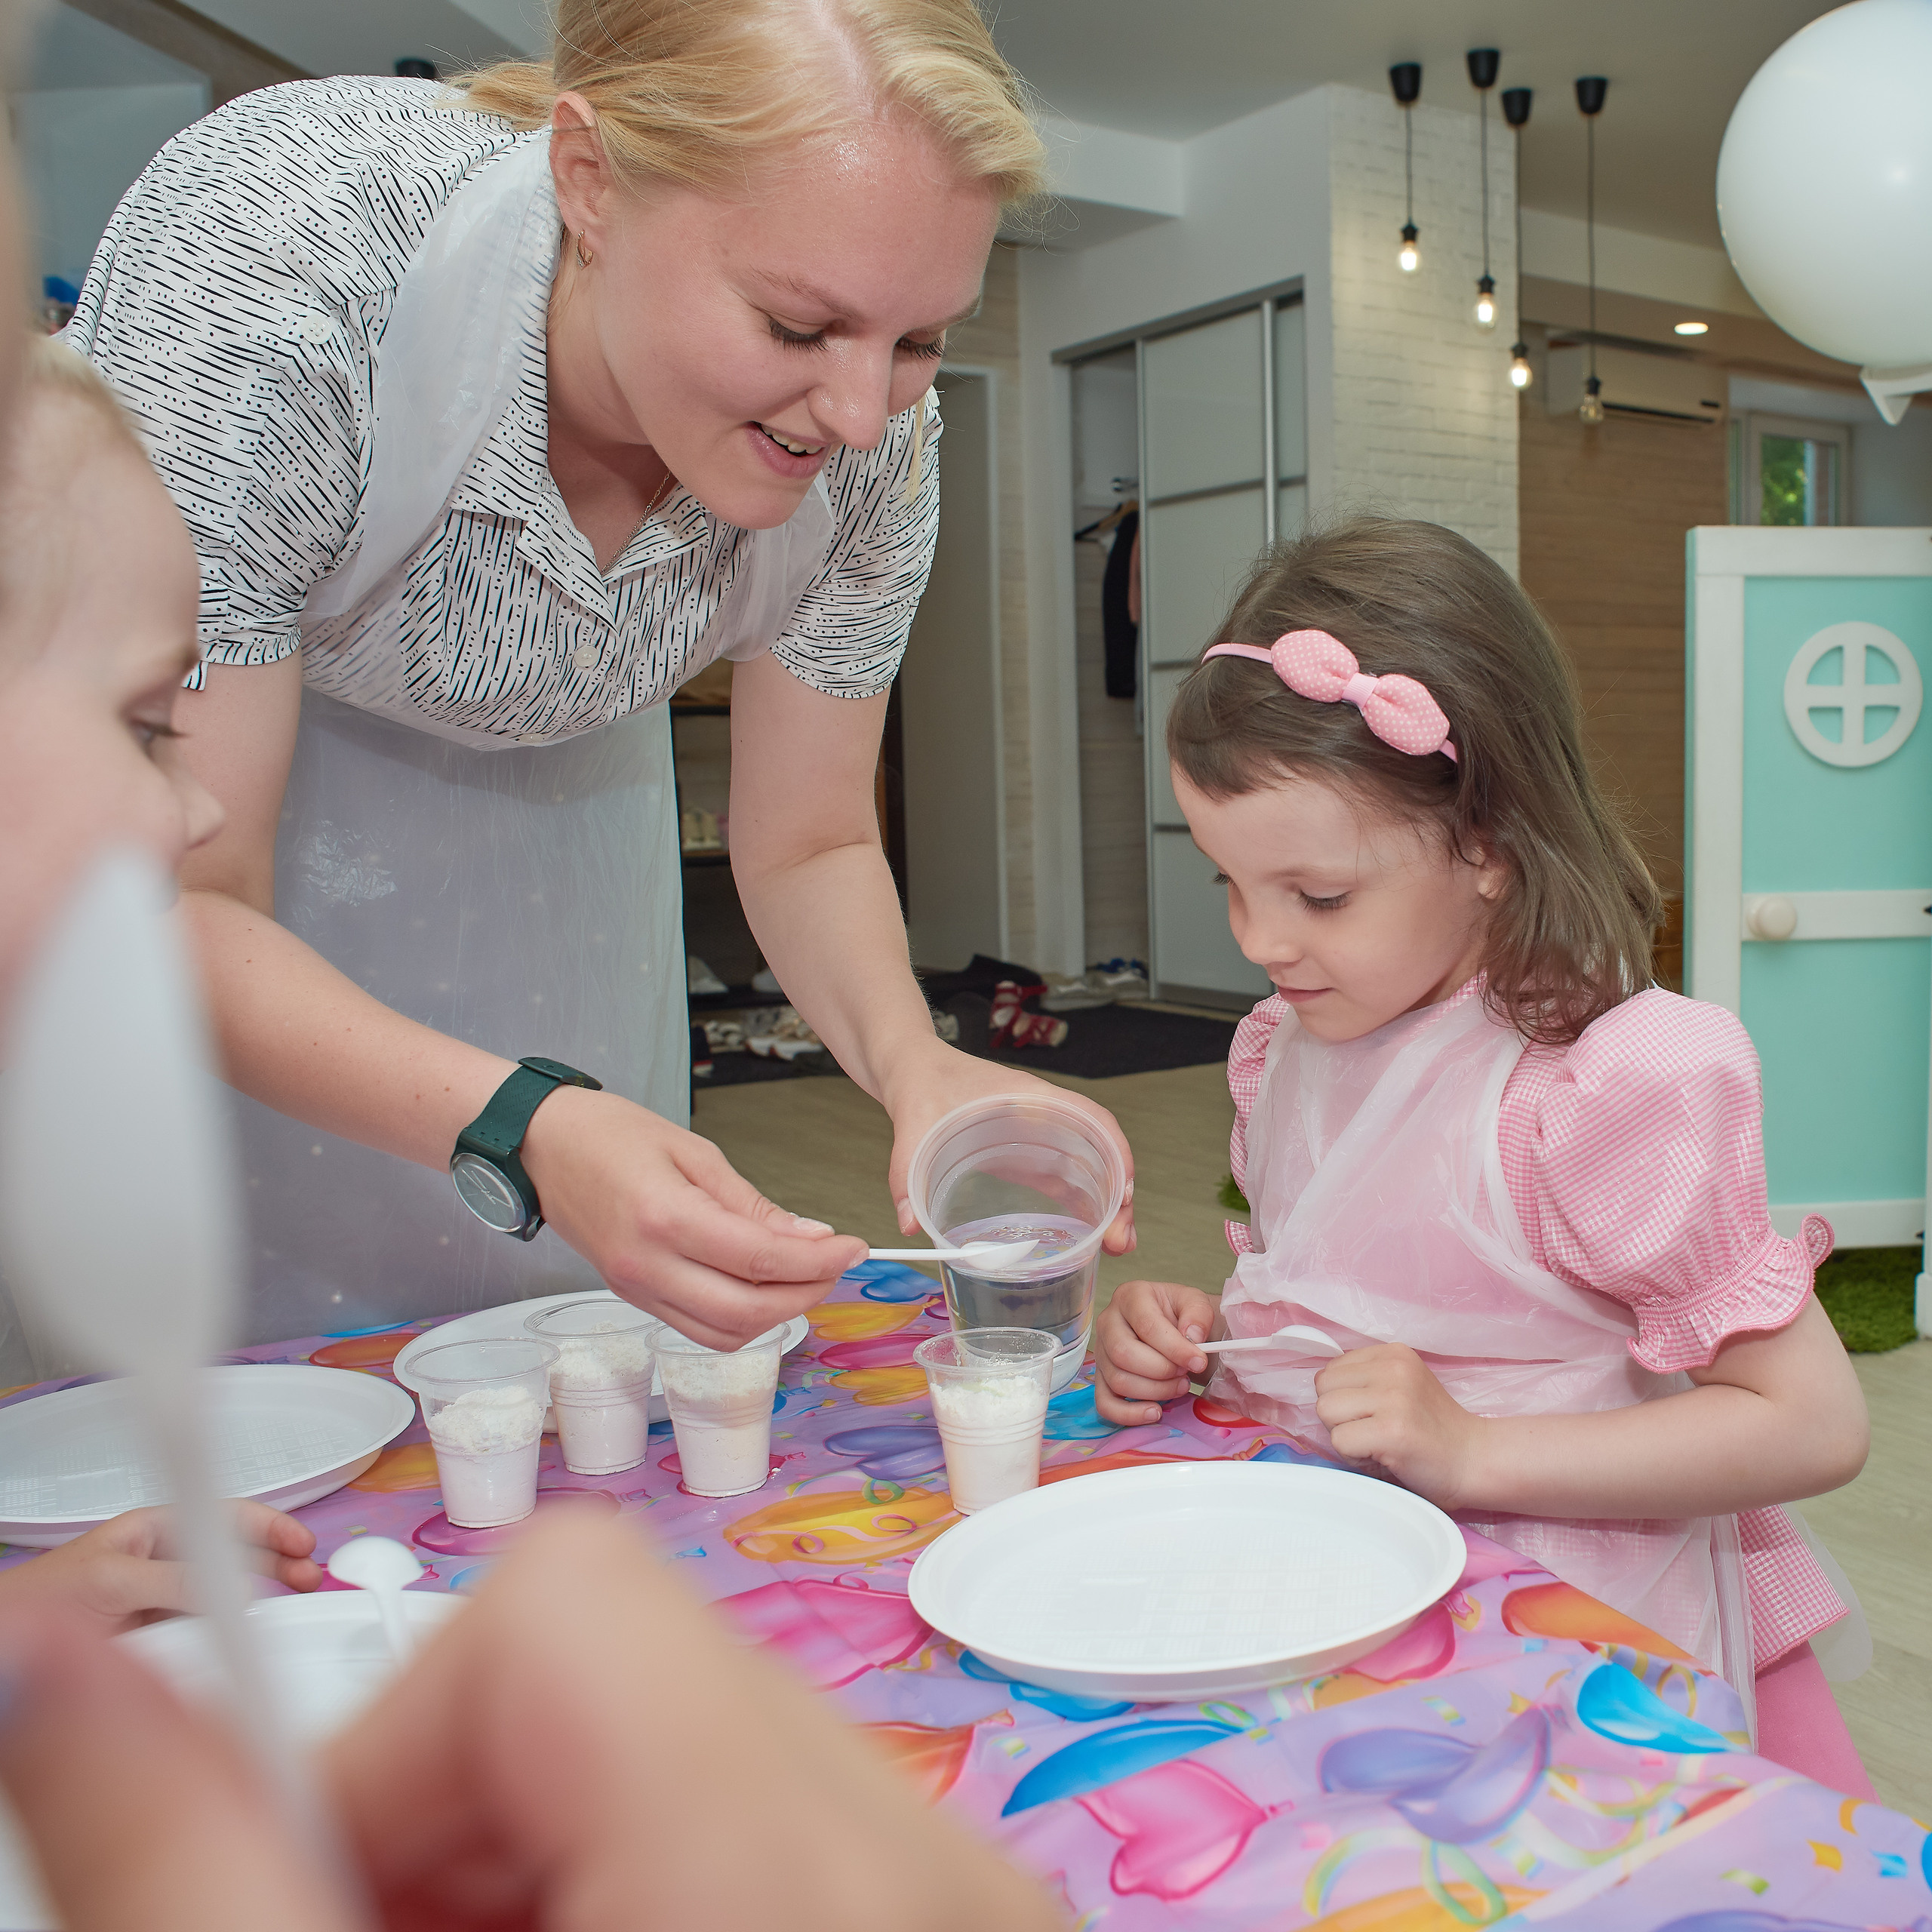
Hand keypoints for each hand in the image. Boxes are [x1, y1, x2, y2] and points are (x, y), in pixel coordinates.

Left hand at [0, 1501, 321, 1635]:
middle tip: (309, 1580)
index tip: (301, 1545)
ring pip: (226, 1601)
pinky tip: (246, 1649)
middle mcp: (163, 1565)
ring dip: (260, 1605)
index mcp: (154, 1532)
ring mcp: (162, 1606)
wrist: (0, 1646)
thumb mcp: (111, 1583)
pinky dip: (230, 1643)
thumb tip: (237, 1593)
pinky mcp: (159, 1646)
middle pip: (237, 1559)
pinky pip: (206, 1640)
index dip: (270, 1529)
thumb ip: (174, 1584)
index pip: (227, 1519)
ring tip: (289, 1614)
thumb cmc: (32, 1600)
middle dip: (278, 1566)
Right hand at [0, 1516, 1064, 1931]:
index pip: (556, 1605)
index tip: (290, 1881)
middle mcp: (921, 1851)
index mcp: (800, 1852)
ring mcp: (958, 1896)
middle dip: (447, 1824)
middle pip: (623, 1675)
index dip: (381, 1738)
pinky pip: (772, 1844)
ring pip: (684, 1765)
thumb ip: (197, 1847)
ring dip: (533, 1874)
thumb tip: (52, 1648)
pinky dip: (648, 1899)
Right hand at [523, 1085, 867, 1347]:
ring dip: (776, 1315)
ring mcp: (636, 1289)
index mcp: (666, 1218)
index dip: (820, 1260)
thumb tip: (809, 1236)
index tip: (855, 1247)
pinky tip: (763, 1290)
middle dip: (807, 1293)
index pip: (762, 1258)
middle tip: (838, 1264)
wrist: (539, 1146)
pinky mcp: (632, 1297)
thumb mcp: (692, 1150)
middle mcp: (648, 1266)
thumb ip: (750, 1203)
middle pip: (747, 1311)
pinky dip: (740, 1321)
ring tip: (806, 1277)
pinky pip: (697, 1330)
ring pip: (724, 1334)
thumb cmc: (609, 1133)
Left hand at [881, 1038, 1134, 1252]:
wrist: (911, 1070)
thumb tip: (908, 1224)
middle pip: (1099, 1151)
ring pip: (1088, 1168)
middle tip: (1120, 1240)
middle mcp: (1043, 1116)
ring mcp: (1037, 1135)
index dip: (1116, 1153)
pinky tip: (1086, 1234)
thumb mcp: (912, 1125)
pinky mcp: (1025, 1154)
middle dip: (1118, 1194)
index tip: (1123, 1191)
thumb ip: (907, 1173)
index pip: (1092, 1119)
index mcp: (1028, 1098)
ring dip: (1105, 1204)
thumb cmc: (921, 1082)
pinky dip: (1082, 1204)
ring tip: (1115, 1245)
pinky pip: (1064, 1178)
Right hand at [1094, 1278, 1217, 1424]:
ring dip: (1155, 1391)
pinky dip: (1129, 1414)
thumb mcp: (1195, 1302)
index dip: (1174, 1348)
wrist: (1173, 1328)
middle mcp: (1108, 1322)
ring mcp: (1101, 1352)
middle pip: (1124, 1354)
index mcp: (1130, 1296)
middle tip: (1185, 1373)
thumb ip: (1197, 1314)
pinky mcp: (1101, 1378)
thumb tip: (1192, 1337)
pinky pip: (1105, 1403)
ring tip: (1179, 1386)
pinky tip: (1154, 1412)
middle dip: (1162, 1371)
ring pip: (1118, 1380)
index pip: (1147, 1325)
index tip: (1198, 1362)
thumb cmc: (1180, 1314)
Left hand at [1313, 1344, 1484, 1506]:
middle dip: (1339, 1416)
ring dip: (1344, 1435)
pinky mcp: (1391, 1431)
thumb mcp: (1401, 1385)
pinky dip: (1353, 1456)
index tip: (1372, 1414)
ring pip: (1325, 1412)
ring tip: (1376, 1442)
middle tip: (1372, 1430)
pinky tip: (1382, 1456)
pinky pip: (1339, 1440)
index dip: (1343, 1398)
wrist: (1474, 1459)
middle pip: (1323, 1388)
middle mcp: (1393, 1368)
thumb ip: (1365, 1378)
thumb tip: (1318, 1384)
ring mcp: (1393, 1398)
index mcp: (1393, 1353)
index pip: (1331, 1369)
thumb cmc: (1431, 1428)